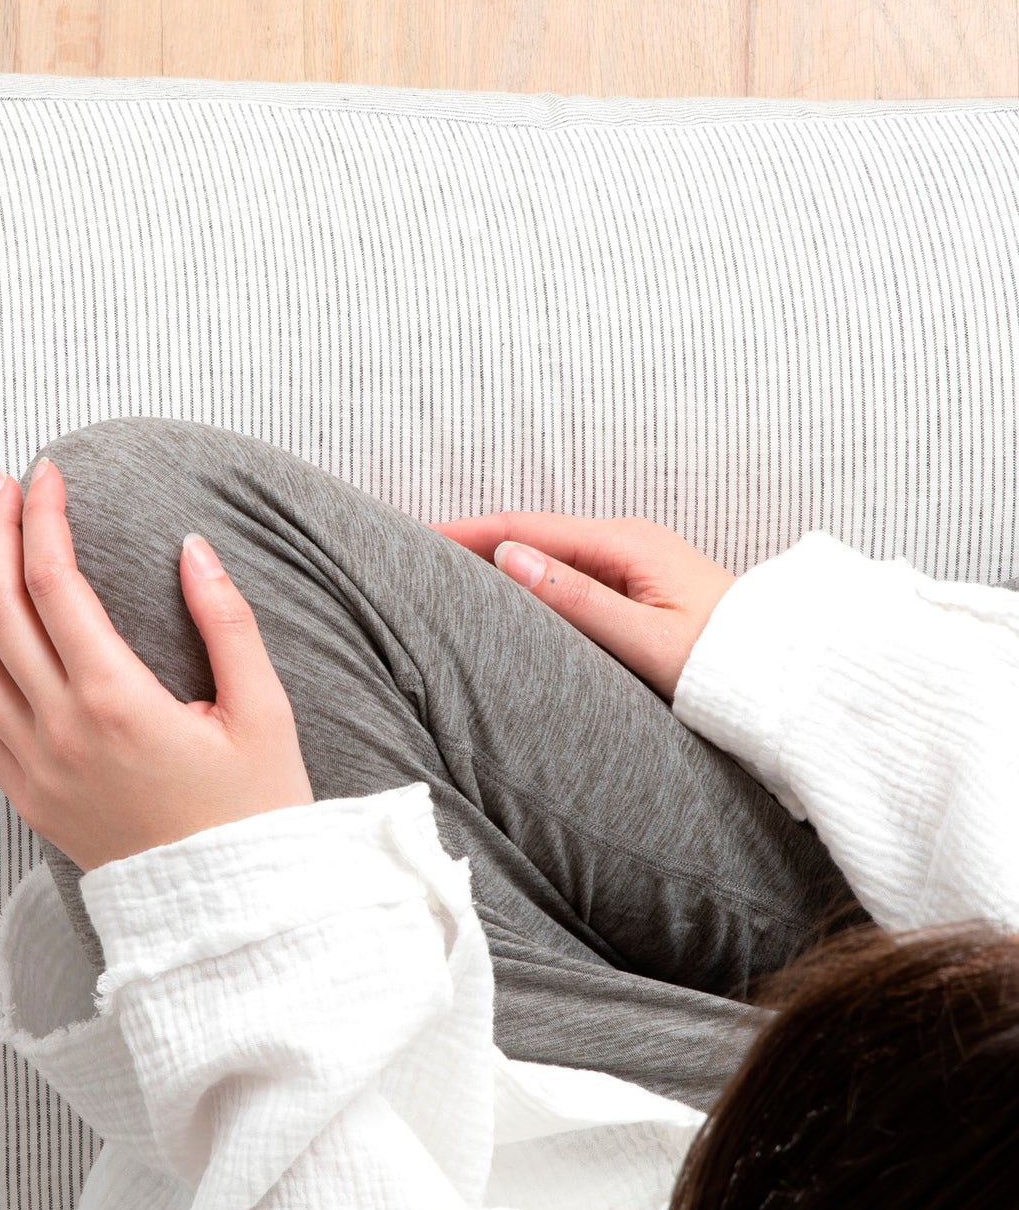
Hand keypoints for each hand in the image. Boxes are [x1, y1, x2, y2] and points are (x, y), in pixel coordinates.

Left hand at [0, 457, 313, 871]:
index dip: (44, 519)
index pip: (55, 584)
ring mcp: (35, 769)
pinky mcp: (29, 799)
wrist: (232, 915)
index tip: (49, 474)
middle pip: (1, 611)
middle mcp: (61, 732)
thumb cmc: (256, 813)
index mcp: (117, 702)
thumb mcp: (265, 712)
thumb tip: (191, 547)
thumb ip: (228, 622)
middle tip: (3, 485)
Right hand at [429, 512, 736, 702]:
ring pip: (549, 556)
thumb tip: (508, 557)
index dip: (464, 532)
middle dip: (472, 542)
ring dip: (498, 563)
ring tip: (445, 576)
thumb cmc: (729, 667)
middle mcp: (628, 543)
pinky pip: (570, 576)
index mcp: (626, 544)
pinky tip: (505, 599)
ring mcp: (636, 564)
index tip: (413, 537)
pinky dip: (529, 582)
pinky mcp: (642, 589)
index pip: (523, 528)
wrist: (797, 681)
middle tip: (413, 556)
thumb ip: (576, 601)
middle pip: (531, 535)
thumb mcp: (645, 641)